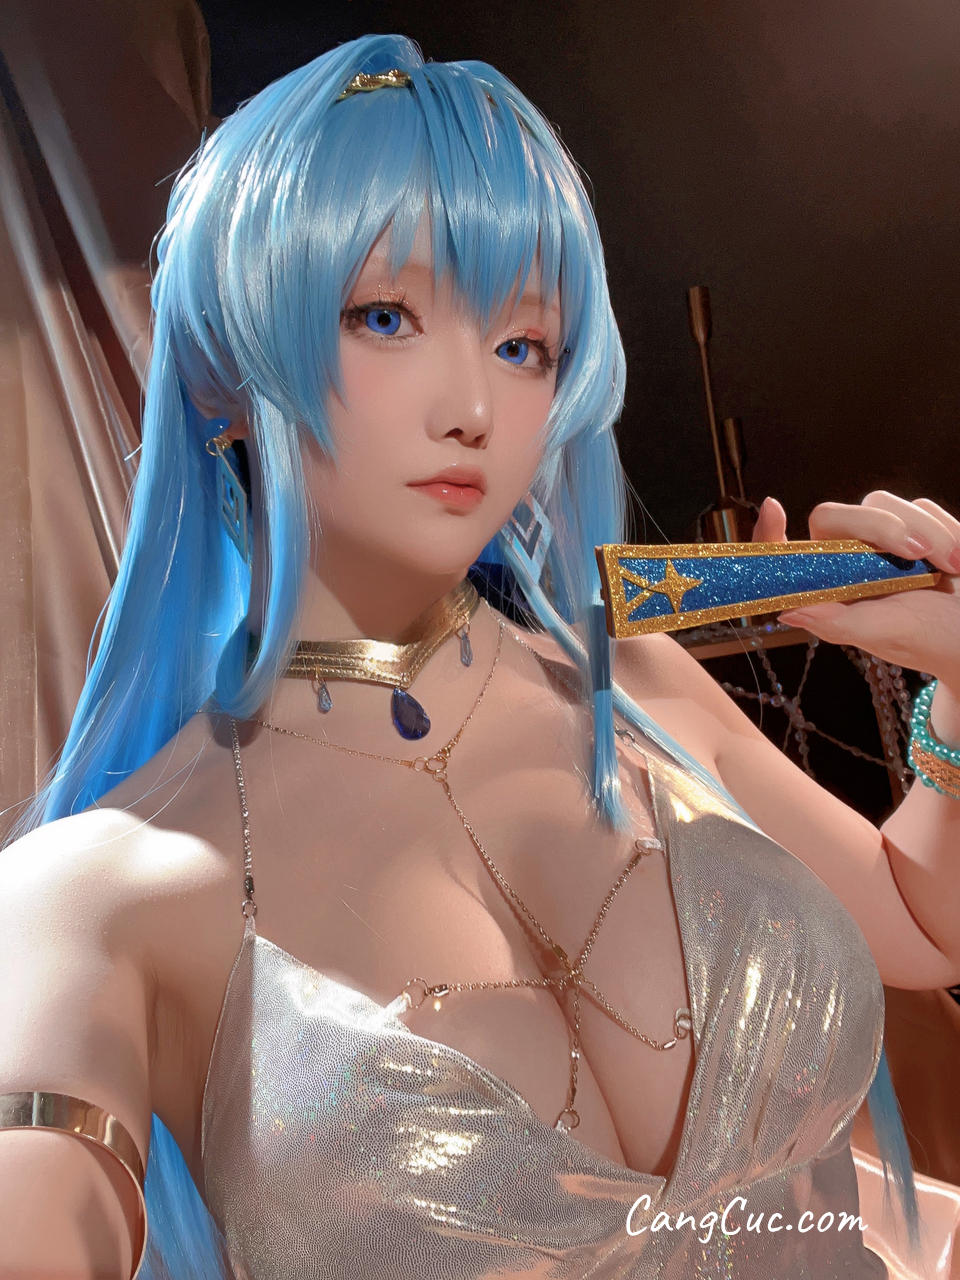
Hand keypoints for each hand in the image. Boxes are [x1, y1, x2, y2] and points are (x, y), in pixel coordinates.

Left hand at [751, 491, 959, 688]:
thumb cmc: (926, 639)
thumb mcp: (884, 634)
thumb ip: (839, 623)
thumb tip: (788, 612)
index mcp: (825, 585)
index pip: (783, 553)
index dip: (768, 532)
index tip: (773, 507)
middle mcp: (843, 556)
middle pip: (834, 514)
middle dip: (880, 527)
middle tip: (918, 554)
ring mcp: (877, 536)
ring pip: (881, 502)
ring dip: (924, 533)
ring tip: (951, 569)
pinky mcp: (911, 523)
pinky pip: (920, 507)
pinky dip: (945, 532)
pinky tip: (957, 565)